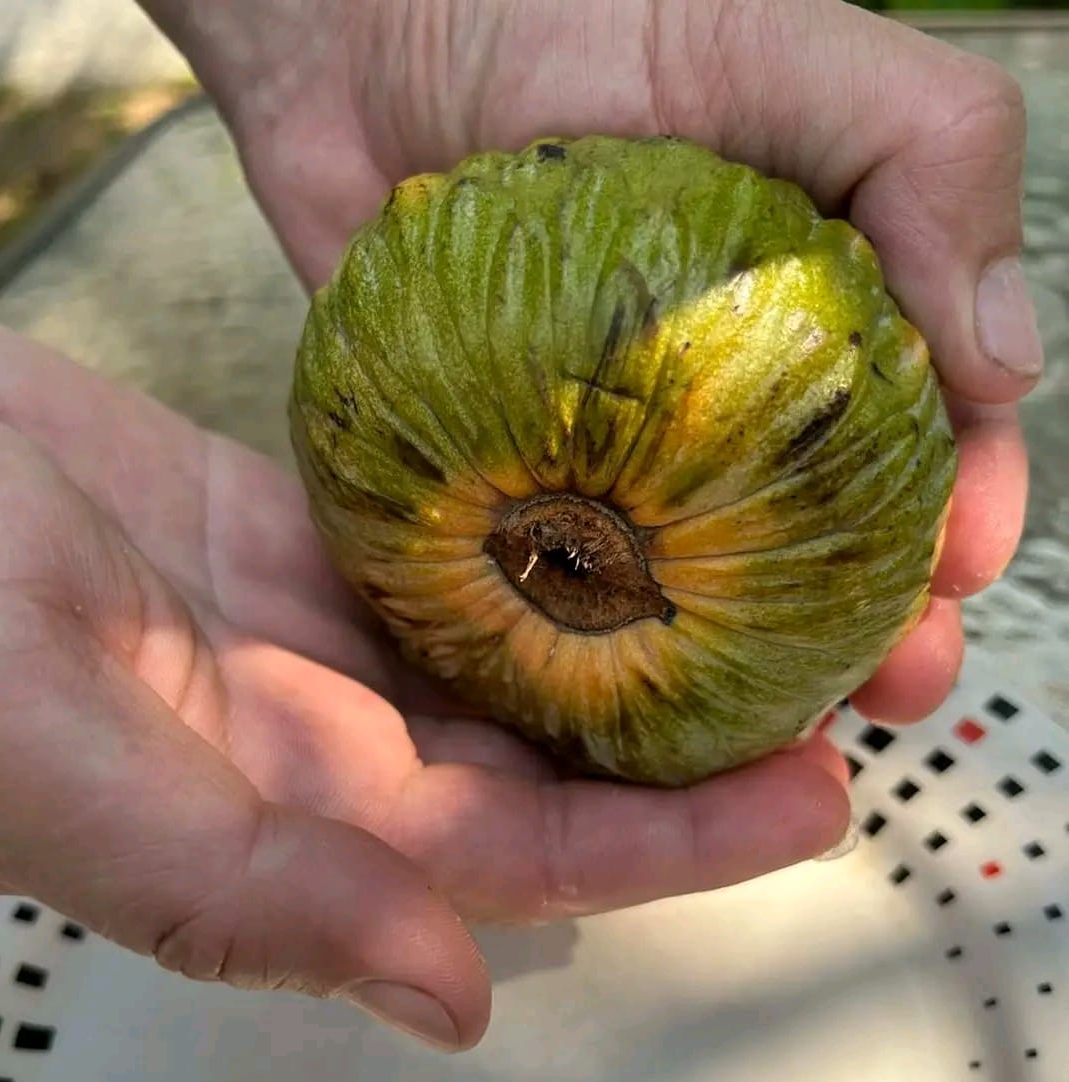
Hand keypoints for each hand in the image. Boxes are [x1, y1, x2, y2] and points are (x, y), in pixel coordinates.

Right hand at [0, 327, 847, 1047]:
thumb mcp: (74, 773)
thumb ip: (254, 892)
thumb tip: (446, 998)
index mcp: (292, 835)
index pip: (525, 861)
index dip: (672, 844)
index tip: (811, 798)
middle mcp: (326, 752)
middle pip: (552, 765)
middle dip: (697, 740)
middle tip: (839, 678)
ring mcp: (317, 643)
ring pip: (516, 656)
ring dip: (640, 638)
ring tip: (771, 588)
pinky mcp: (300, 539)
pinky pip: (450, 544)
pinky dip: (543, 530)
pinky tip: (633, 499)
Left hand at [142, 0, 1039, 725]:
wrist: (361, 39)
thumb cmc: (563, 12)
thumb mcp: (787, 43)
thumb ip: (927, 153)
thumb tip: (1009, 357)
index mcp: (824, 306)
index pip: (926, 428)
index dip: (963, 506)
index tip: (964, 567)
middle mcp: (730, 392)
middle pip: (830, 535)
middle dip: (881, 621)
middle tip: (895, 685)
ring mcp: (622, 448)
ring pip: (713, 588)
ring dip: (763, 669)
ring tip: (780, 727)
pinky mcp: (517, 483)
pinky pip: (580, 589)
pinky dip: (616, 654)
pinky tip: (636, 703)